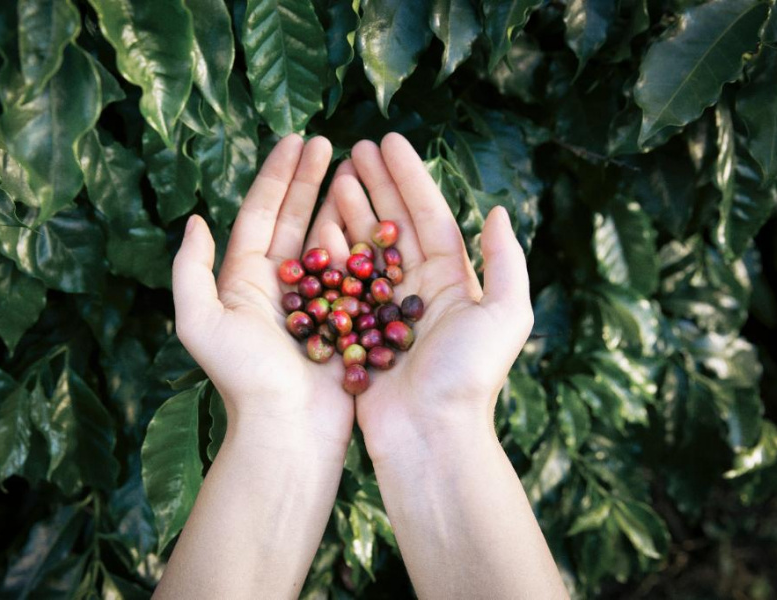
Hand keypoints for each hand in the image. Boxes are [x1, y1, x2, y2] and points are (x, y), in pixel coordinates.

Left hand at [172, 134, 352, 450]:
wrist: (287, 429)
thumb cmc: (244, 378)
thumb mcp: (200, 322)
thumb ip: (190, 270)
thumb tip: (196, 221)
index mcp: (243, 281)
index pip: (261, 215)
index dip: (278, 176)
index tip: (296, 141)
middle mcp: (278, 286)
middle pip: (293, 219)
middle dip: (308, 179)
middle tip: (327, 142)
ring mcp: (313, 301)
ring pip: (325, 240)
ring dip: (336, 203)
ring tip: (352, 168)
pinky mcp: (342, 319)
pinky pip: (352, 272)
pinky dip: (361, 241)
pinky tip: (374, 214)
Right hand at [331, 133, 533, 460]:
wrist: (430, 436)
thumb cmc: (468, 376)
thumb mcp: (505, 314)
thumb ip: (505, 261)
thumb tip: (499, 210)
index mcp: (452, 281)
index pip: (428, 215)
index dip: (408, 176)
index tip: (387, 141)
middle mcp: (417, 290)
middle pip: (393, 224)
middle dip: (374, 185)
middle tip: (352, 149)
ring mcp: (382, 309)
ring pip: (363, 248)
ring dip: (348, 211)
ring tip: (331, 176)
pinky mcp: (355, 331)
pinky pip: (340, 283)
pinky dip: (329, 253)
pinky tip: (315, 224)